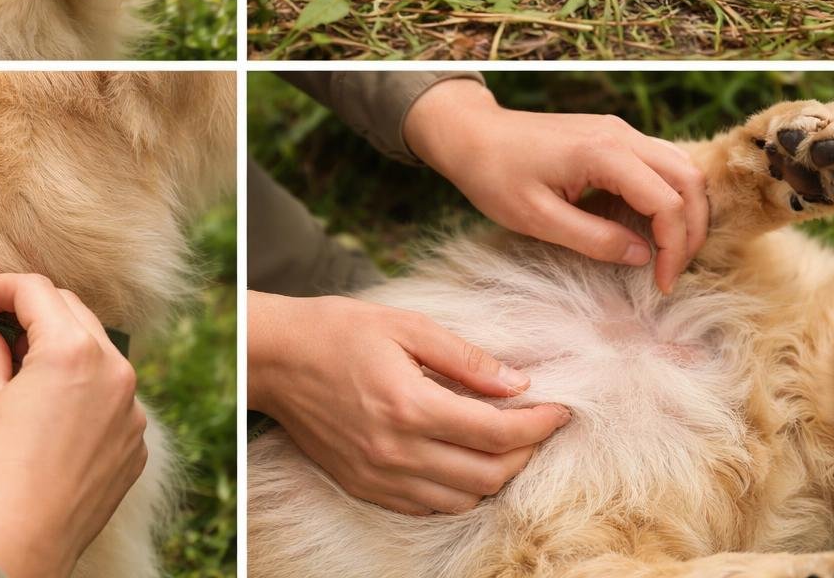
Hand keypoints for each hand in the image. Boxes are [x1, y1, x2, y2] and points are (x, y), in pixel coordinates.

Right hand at [0, 275, 146, 577]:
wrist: (21, 540)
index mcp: (73, 350)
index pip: (37, 292)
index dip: (1, 287)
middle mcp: (114, 371)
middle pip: (73, 312)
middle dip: (35, 311)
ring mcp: (131, 408)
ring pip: (99, 353)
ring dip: (65, 347)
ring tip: (25, 367)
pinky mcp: (136, 441)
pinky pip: (113, 396)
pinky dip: (86, 389)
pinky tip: (54, 410)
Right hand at [248, 291, 568, 514]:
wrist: (273, 359)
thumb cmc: (338, 330)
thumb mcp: (406, 326)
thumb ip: (465, 358)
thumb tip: (519, 383)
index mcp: (410, 405)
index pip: (497, 433)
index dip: (540, 425)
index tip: (560, 409)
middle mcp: (396, 451)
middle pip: (488, 474)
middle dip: (526, 452)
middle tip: (538, 424)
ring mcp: (379, 476)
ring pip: (463, 499)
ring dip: (495, 476)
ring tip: (506, 443)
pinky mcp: (364, 486)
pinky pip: (428, 507)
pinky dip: (458, 492)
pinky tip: (464, 461)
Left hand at [402, 78, 707, 292]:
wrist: (470, 133)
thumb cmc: (494, 175)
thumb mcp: (536, 219)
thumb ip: (593, 239)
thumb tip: (642, 256)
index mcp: (604, 153)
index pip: (668, 203)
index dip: (675, 248)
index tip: (662, 283)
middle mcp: (620, 134)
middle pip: (689, 180)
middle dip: (692, 230)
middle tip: (674, 271)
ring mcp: (618, 130)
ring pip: (681, 167)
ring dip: (686, 210)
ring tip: (668, 252)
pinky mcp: (612, 134)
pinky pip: (659, 161)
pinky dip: (668, 193)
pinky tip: (650, 224)